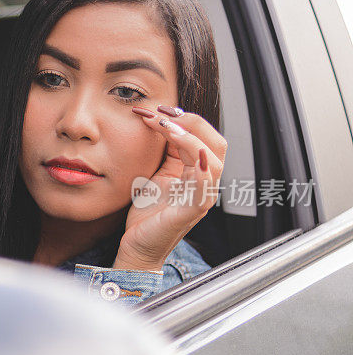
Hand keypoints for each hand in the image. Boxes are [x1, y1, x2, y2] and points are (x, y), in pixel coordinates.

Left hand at [112, 105, 226, 270]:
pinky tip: (191, 154)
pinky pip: (204, 189)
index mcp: (198, 171)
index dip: (184, 117)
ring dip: (189, 139)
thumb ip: (165, 150)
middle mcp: (205, 183)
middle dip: (189, 122)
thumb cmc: (148, 213)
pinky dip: (201, 170)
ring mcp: (201, 198)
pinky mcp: (190, 213)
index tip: (156, 109)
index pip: (204, 135)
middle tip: (159, 114)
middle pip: (216, 143)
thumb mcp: (157, 172)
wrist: (138, 245)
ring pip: (213, 161)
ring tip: (164, 127)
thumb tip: (162, 119)